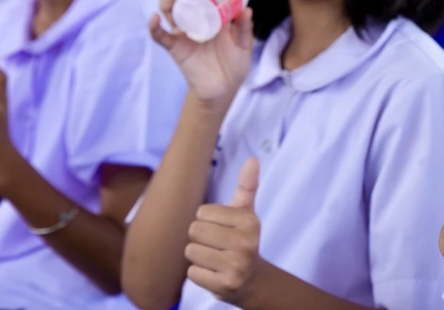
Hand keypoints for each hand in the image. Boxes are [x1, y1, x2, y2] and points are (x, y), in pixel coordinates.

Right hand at [151, 0, 254, 106]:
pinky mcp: (174, 46)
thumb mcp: (243, 43)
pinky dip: (154, 26)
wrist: (223, 89)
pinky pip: (159, 35)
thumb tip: (247, 8)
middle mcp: (194, 16)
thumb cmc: (234, 63)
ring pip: (168, 6)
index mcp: (211, 10)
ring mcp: (182, 30)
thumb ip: (244, 27)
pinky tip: (155, 18)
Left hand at [186, 158, 261, 304]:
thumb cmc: (242, 238)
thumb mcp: (246, 212)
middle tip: (216, 245)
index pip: (202, 213)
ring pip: (191, 251)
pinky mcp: (225, 285)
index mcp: (250, 221)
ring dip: (198, 256)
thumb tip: (253, 159)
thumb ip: (247, 186)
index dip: (207, 220)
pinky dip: (198, 274)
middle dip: (200, 238)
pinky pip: (192, 273)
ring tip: (215, 259)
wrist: (251, 279)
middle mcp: (246, 243)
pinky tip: (214, 274)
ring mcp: (237, 266)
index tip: (222, 229)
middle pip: (194, 231)